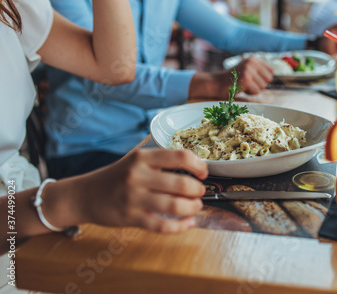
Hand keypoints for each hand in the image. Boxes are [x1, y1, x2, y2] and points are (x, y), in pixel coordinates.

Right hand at [73, 149, 207, 232]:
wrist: (84, 195)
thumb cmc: (116, 177)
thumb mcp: (135, 160)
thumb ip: (160, 162)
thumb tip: (194, 168)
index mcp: (142, 158)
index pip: (179, 156)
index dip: (198, 165)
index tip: (203, 172)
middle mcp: (138, 175)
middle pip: (181, 183)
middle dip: (197, 190)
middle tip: (200, 192)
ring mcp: (134, 198)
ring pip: (174, 206)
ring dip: (192, 208)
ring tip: (195, 206)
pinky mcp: (130, 217)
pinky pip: (162, 226)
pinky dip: (180, 227)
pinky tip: (188, 224)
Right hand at [189, 56, 273, 98]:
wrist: (216, 83)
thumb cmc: (232, 80)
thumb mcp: (247, 70)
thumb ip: (259, 71)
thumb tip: (272, 76)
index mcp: (253, 58)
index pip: (271, 71)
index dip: (262, 79)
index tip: (251, 79)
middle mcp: (252, 62)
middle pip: (268, 79)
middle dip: (259, 84)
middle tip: (245, 82)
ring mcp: (249, 70)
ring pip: (263, 86)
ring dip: (253, 89)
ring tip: (242, 84)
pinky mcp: (246, 79)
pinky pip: (256, 91)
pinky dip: (249, 93)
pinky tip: (240, 87)